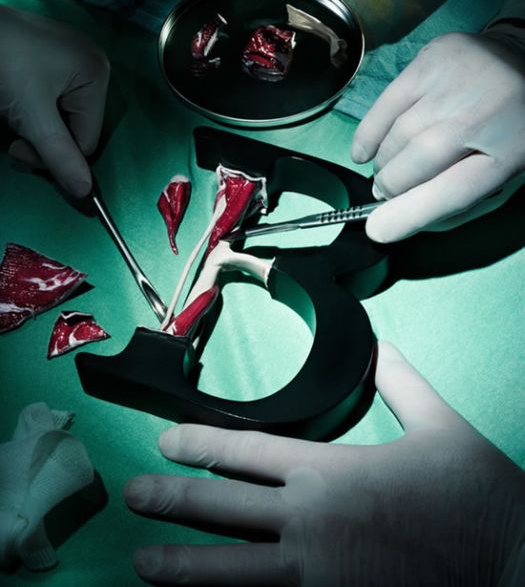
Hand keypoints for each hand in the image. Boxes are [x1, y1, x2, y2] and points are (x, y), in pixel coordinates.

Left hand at [0, 6, 109, 196]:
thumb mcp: (32, 117)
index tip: (20, 148)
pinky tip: (16, 97)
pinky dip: (35, 106)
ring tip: (11, 111)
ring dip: (37, 125)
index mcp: (98, 75)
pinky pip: (55, 96)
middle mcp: (94, 63)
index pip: (87, 139)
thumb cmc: (3, 65)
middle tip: (14, 134)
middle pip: (77, 126)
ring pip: (63, 114)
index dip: (55, 153)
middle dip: (44, 138)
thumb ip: (60, 156)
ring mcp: (74, 56)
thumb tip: (86, 193)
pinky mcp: (54, 54)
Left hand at [124, 341, 524, 585]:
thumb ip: (403, 381)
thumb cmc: (476, 495)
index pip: (249, 450)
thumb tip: (382, 344)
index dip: (201, 442)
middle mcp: (313, 520)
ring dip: (183, 566)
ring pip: (231, 569)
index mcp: (333, 471)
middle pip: (224, 508)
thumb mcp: (440, 425)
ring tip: (144, 563)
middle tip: (133, 495)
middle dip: (173, 500)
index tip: (166, 440)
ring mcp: (318, 573)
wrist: (514, 563)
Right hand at [351, 31, 524, 241]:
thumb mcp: (499, 175)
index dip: (411, 213)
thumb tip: (389, 222)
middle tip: (385, 192)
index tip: (378, 229)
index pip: (455, 191)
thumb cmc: (507, 131)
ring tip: (386, 170)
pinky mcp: (434, 58)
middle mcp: (487, 110)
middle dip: (392, 185)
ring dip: (384, 162)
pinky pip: (386, 105)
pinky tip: (365, 151)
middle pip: (419, 161)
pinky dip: (369, 133)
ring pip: (399, 134)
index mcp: (514, 150)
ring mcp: (458, 80)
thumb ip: (453, 204)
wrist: (524, 61)